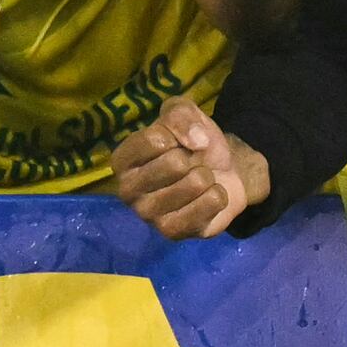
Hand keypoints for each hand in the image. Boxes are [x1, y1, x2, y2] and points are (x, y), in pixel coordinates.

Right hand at [110, 93, 265, 236]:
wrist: (224, 171)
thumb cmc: (194, 143)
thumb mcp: (184, 112)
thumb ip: (180, 114)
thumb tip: (196, 141)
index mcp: (122, 160)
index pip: (155, 140)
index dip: (178, 135)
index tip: (178, 143)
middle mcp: (127, 190)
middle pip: (174, 164)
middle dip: (193, 159)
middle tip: (190, 165)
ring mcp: (148, 215)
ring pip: (195, 184)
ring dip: (207, 177)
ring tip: (200, 180)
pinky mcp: (172, 233)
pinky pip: (211, 203)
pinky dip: (218, 195)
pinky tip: (208, 197)